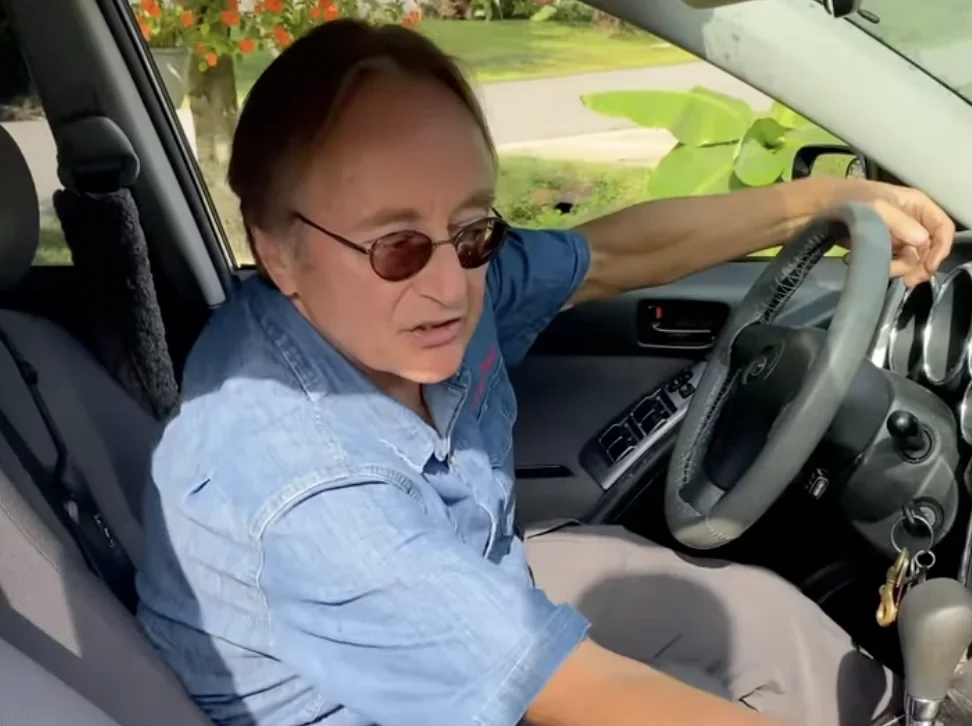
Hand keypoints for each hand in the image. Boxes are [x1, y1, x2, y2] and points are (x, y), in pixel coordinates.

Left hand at [836, 180, 954, 286]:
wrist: (823, 205)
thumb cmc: (852, 199)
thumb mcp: (876, 207)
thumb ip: (900, 222)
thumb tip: (921, 240)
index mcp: (917, 206)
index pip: (943, 228)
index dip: (940, 248)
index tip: (929, 267)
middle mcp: (912, 223)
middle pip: (928, 250)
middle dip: (917, 266)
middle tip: (906, 280)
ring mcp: (898, 237)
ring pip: (909, 261)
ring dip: (895, 268)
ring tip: (874, 266)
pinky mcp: (883, 248)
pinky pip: (891, 263)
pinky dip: (881, 267)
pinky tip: (858, 261)